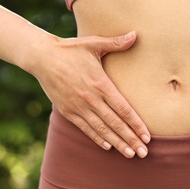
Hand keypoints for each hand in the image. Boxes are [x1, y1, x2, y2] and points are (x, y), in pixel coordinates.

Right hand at [32, 31, 149, 157]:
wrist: (41, 57)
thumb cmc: (71, 49)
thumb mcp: (93, 43)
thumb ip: (116, 42)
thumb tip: (136, 34)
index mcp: (100, 83)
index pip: (123, 109)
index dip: (136, 124)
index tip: (147, 136)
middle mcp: (90, 98)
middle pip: (115, 123)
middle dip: (130, 139)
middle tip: (143, 153)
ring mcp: (78, 106)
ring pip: (101, 129)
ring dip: (116, 143)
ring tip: (129, 154)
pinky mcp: (67, 111)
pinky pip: (84, 128)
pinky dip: (97, 138)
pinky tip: (107, 146)